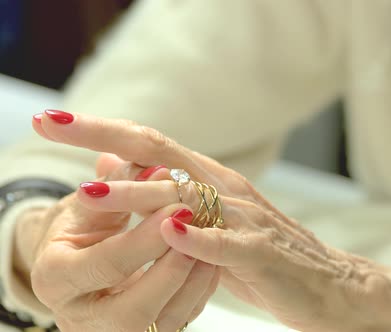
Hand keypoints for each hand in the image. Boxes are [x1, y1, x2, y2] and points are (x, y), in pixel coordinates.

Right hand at [18, 119, 219, 331]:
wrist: (76, 261)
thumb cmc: (82, 227)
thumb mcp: (90, 202)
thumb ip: (120, 182)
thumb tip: (161, 167)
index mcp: (54, 277)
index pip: (104, 264)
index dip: (144, 239)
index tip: (178, 209)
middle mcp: (78, 316)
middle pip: (132, 308)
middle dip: (171, 269)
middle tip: (199, 233)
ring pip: (160, 323)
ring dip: (191, 284)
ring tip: (212, 248)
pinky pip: (176, 323)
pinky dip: (197, 294)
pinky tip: (212, 265)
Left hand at [33, 110, 390, 331]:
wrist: (331, 284)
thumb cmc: (266, 257)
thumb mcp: (213, 224)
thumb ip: (172, 199)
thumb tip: (120, 168)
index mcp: (213, 181)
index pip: (151, 145)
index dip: (103, 129)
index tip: (55, 121)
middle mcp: (228, 190)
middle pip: (161, 155)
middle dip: (104, 137)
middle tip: (52, 126)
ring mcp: (248, 220)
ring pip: (189, 199)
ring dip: (140, 195)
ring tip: (92, 192)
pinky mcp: (265, 254)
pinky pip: (229, 245)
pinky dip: (198, 240)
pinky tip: (170, 234)